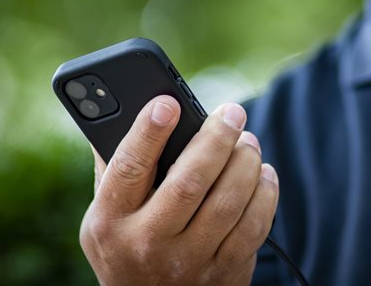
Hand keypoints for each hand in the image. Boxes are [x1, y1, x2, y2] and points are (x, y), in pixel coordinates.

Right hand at [80, 96, 278, 285]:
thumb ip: (114, 166)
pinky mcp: (224, 274)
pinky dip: (265, 192)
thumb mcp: (105, 215)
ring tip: (249, 142)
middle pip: (190, 181)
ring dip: (246, 162)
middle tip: (233, 113)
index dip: (149, 132)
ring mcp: (187, 262)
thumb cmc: (129, 244)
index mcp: (110, 220)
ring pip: (228, 201)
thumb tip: (131, 105)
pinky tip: (263, 173)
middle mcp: (146, 243)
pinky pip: (254, 226)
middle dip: (217, 139)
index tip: (169, 102)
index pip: (129, 168)